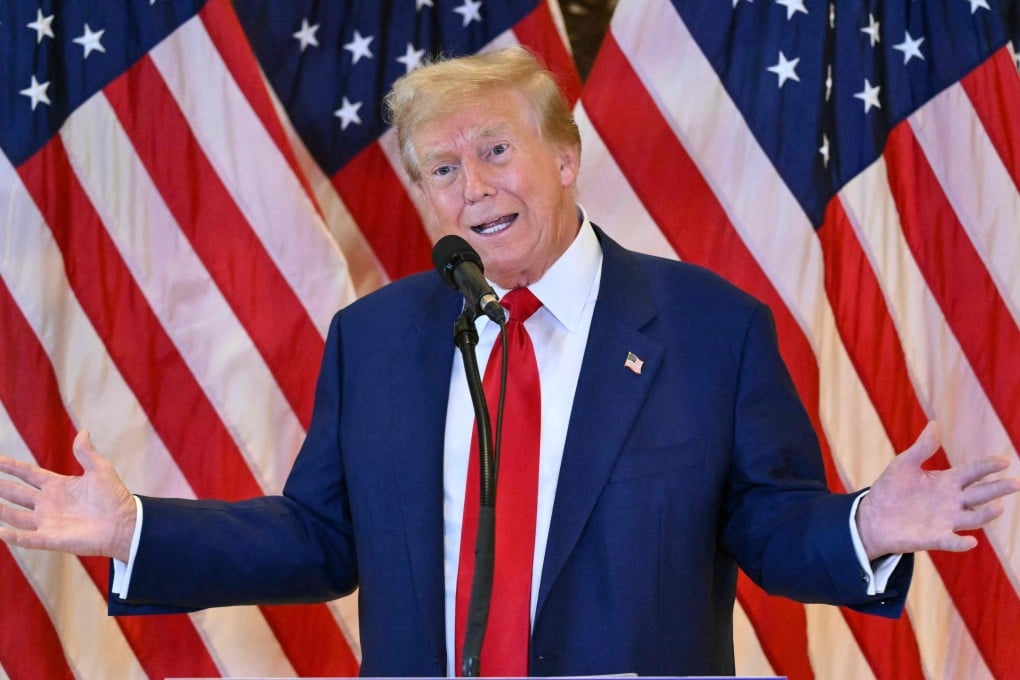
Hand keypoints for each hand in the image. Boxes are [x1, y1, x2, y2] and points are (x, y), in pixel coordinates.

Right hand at [0, 430, 135, 560]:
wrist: (125, 523)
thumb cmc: (115, 497)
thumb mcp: (100, 470)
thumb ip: (86, 453)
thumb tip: (83, 431)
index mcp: (58, 486)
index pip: (28, 474)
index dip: (11, 467)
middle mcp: (48, 504)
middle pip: (16, 494)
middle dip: (0, 487)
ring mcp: (48, 522)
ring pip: (15, 516)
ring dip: (1, 510)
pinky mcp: (51, 539)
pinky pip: (27, 538)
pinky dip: (12, 536)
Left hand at [856, 422, 1019, 560]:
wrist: (873, 516)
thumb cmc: (891, 489)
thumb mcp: (904, 464)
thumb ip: (922, 448)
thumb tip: (934, 424)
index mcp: (946, 482)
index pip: (972, 472)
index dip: (987, 467)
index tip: (1004, 460)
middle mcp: (952, 502)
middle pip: (979, 494)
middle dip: (997, 489)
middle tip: (1014, 482)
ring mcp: (945, 521)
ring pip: (972, 518)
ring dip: (985, 514)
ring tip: (998, 507)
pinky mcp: (934, 538)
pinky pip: (951, 541)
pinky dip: (960, 543)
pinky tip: (970, 541)